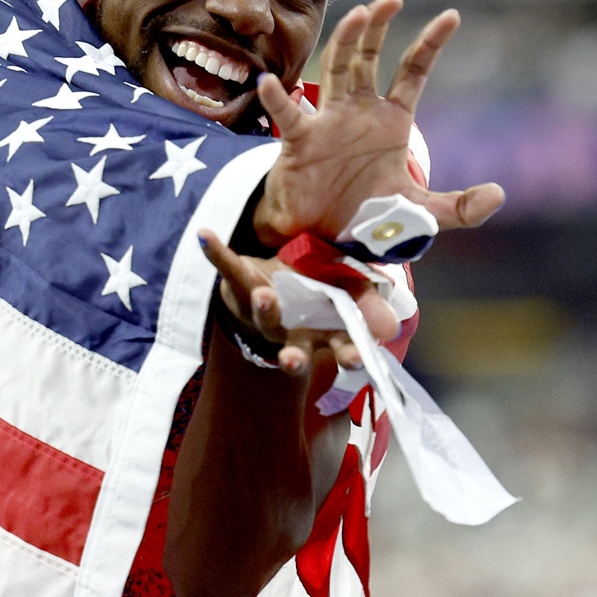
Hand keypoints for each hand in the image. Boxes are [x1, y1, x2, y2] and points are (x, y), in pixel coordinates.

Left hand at [199, 228, 398, 373]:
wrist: (276, 278)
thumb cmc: (318, 292)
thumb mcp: (350, 295)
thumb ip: (369, 307)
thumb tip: (391, 327)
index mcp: (322, 335)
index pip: (339, 351)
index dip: (347, 356)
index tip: (355, 360)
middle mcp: (290, 332)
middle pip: (293, 351)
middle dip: (294, 357)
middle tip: (294, 358)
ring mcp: (263, 311)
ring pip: (262, 316)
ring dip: (263, 308)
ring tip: (263, 296)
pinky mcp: (239, 284)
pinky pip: (227, 266)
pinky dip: (215, 251)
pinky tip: (205, 236)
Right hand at [253, 0, 505, 246]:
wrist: (321, 236)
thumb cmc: (365, 216)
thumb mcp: (420, 213)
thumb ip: (460, 207)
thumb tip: (499, 194)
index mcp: (390, 120)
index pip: (412, 71)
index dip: (430, 43)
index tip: (452, 16)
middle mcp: (359, 111)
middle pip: (369, 57)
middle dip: (379, 26)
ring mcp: (328, 121)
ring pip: (336, 69)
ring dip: (345, 41)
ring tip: (358, 14)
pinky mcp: (299, 141)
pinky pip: (288, 116)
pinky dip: (278, 100)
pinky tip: (272, 83)